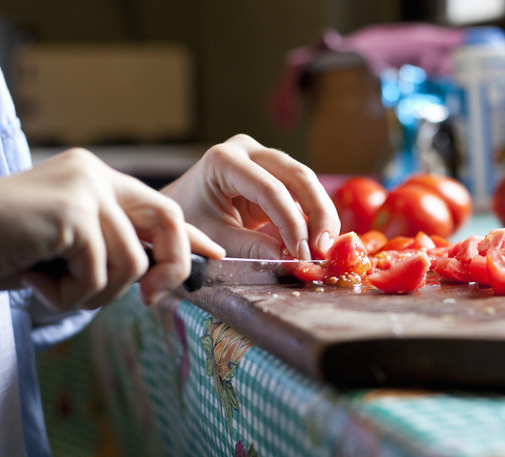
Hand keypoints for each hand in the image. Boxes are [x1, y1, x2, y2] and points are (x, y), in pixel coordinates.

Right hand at [0, 148, 223, 309]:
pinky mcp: (70, 211)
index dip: (188, 234)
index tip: (215, 254)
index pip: (157, 205)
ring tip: (50, 284)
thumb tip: (154, 274)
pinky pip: (98, 274)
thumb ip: (107, 249)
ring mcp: (83, 188)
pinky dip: (68, 294)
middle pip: (167, 219)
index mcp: (93, 178)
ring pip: (130, 262)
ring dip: (94, 293)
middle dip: (171, 267)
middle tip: (153, 301)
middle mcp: (93, 174)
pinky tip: (33, 279)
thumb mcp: (63, 248)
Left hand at [162, 134, 340, 259]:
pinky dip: (314, 215)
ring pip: (306, 181)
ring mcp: (263, 157)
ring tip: (325, 248)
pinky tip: (320, 240)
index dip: (292, 223)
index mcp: (224, 161)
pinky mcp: (274, 172)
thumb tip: (292, 258)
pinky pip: (302, 191)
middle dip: (318, 213)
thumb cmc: (190, 222)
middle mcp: (247, 150)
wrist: (179, 208)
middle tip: (325, 248)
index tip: (303, 254)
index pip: (270, 189)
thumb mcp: (216, 238)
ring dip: (321, 214)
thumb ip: (252, 248)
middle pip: (297, 176)